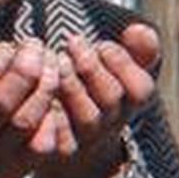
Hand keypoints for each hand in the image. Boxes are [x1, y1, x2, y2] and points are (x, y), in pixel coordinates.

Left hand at [31, 23, 159, 177]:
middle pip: (112, 97)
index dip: (121, 63)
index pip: (139, 87)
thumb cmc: (95, 90)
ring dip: (70, 84)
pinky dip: (48, 109)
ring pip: (87, 115)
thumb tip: (141, 30)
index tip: (102, 44)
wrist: (74, 143)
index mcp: (130, 100)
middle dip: (92, 67)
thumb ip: (136, 50)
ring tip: (54, 60)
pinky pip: (56, 131)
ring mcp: (88, 137)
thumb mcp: (120, 70)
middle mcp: (112, 121)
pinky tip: (36, 86)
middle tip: (72, 42)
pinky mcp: (60, 147)